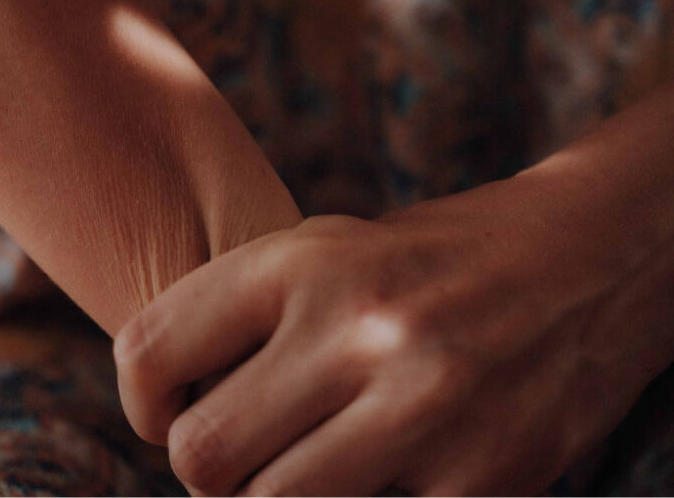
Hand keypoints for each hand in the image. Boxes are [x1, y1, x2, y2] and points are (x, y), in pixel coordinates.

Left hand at [114, 175, 665, 494]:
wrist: (584, 257)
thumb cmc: (425, 261)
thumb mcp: (323, 250)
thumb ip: (235, 320)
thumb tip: (159, 408)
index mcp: (302, 261)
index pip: (147, 352)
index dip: (140, 403)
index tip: (167, 415)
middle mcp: (360, 327)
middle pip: (201, 454)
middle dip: (207, 468)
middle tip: (241, 455)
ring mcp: (426, 407)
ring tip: (305, 466)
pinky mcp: (484, 478)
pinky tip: (386, 470)